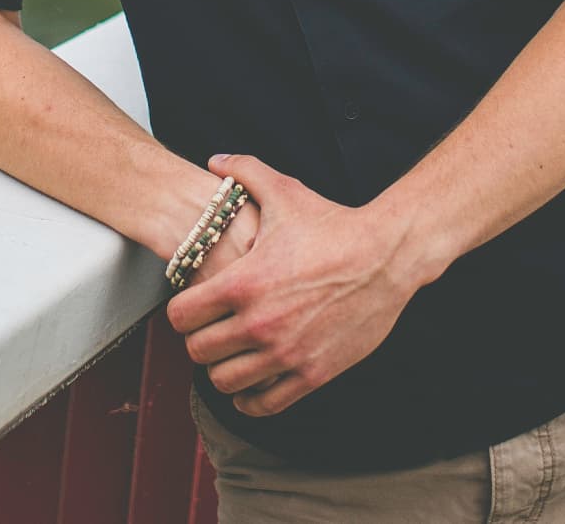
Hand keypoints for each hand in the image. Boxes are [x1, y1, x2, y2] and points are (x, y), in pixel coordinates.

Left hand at [166, 153, 418, 417]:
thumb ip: (243, 171)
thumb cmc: (333, 225)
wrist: (384, 257)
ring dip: (222, 369)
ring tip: (230, 353)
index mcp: (243, 283)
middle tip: (210, 328)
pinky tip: (252, 381)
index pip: (181, 316)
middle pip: (198, 352)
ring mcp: (285, 354)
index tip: (191, 303)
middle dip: (199, 339)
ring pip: (225, 383)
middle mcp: (259, 324)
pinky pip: (263, 405)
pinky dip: (250, 398)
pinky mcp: (311, 374)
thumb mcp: (285, 191)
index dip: (180, 308)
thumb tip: (214, 160)